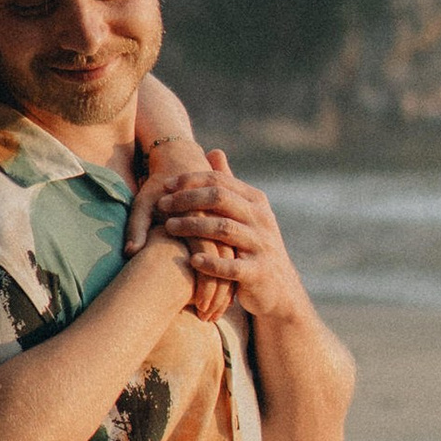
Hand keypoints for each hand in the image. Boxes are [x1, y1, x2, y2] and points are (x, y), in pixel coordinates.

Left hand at [144, 154, 303, 321]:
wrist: (279, 289)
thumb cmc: (252, 246)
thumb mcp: (247, 212)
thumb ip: (230, 184)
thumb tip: (214, 151)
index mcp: (255, 201)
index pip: (219, 181)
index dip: (190, 180)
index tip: (164, 184)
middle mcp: (261, 219)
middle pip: (220, 198)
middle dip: (187, 199)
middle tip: (161, 205)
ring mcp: (262, 245)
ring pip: (224, 229)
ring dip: (193, 226)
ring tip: (168, 228)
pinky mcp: (259, 272)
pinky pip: (233, 266)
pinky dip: (212, 263)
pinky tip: (192, 260)